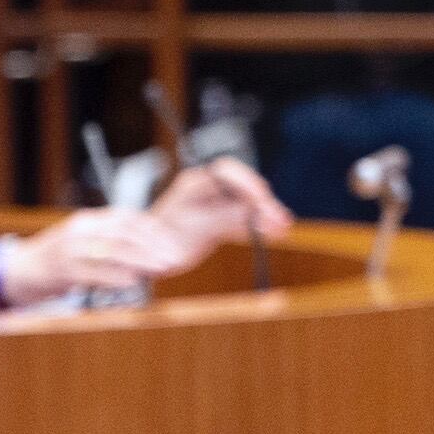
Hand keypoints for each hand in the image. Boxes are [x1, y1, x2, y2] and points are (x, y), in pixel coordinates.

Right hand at [0, 206, 194, 303]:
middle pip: (123, 234)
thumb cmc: (53, 262)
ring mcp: (69, 249)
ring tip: (160, 269)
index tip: (172, 243)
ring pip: (111, 251)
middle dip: (152, 247)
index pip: (127, 219)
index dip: (153, 231)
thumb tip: (144, 254)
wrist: (14, 271)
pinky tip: (132, 281)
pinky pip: (93, 271)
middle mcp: (80, 230)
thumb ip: (107, 245)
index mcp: (88, 221)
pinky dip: (114, 276)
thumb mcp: (81, 245)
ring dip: (140, 261)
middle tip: (173, 258)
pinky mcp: (61, 269)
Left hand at [149, 159, 293, 263]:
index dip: (249, 182)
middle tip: (281, 219)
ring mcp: (213, 206)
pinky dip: (257, 228)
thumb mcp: (198, 227)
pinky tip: (273, 234)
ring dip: (264, 217)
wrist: (150, 261)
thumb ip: (226, 215)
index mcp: (197, 183)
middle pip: (242, 190)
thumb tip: (253, 210)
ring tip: (282, 230)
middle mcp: (207, 190)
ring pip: (245, 207)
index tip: (262, 199)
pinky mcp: (218, 222)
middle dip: (263, 204)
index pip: (229, 172)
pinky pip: (242, 221)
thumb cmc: (166, 240)